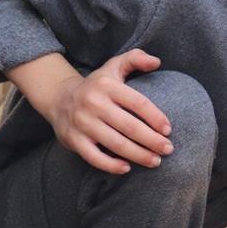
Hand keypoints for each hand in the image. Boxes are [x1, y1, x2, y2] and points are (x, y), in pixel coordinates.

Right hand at [47, 49, 172, 173]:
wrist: (58, 98)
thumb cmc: (96, 85)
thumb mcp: (113, 66)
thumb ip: (135, 59)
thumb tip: (157, 61)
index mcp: (107, 86)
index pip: (138, 103)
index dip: (156, 118)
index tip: (168, 130)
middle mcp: (93, 104)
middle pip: (130, 126)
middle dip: (152, 140)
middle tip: (168, 149)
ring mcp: (82, 123)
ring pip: (115, 143)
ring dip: (138, 155)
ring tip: (156, 161)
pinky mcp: (73, 140)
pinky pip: (94, 157)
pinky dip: (111, 165)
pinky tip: (127, 168)